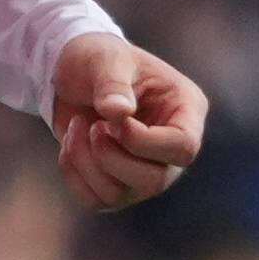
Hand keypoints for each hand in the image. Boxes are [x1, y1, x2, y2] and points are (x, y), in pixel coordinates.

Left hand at [49, 34, 206, 211]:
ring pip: (119, 194)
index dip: (145, 141)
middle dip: (112, 157)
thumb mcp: (106, 59)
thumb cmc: (100, 59)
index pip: (183, 146)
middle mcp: (170, 148)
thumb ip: (113, 83)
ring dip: (87, 160)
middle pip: (154, 181)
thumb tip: (118, 112)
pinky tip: (72, 143)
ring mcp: (145, 171)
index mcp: (185, 109)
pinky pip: (95, 200)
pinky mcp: (117, 186)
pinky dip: (74, 172)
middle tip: (94, 125)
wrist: (74, 75)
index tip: (115, 119)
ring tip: (79, 125)